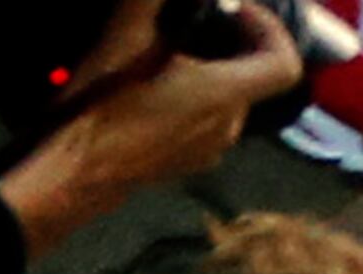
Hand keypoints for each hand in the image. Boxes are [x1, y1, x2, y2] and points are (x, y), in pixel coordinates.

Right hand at [2, 0, 301, 253]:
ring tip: (174, 49)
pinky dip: (199, 97)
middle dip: (236, 43)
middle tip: (201, 17)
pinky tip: (159, 84)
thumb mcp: (126, 35)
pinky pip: (209, 121)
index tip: (239, 11)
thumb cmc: (104, 105)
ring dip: (215, 70)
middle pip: (255, 78)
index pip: (286, 66)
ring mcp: (210, 150)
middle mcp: (228, 128)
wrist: (77, 169)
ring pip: (231, 100)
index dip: (272, 31)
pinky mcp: (190, 163)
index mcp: (224, 96)